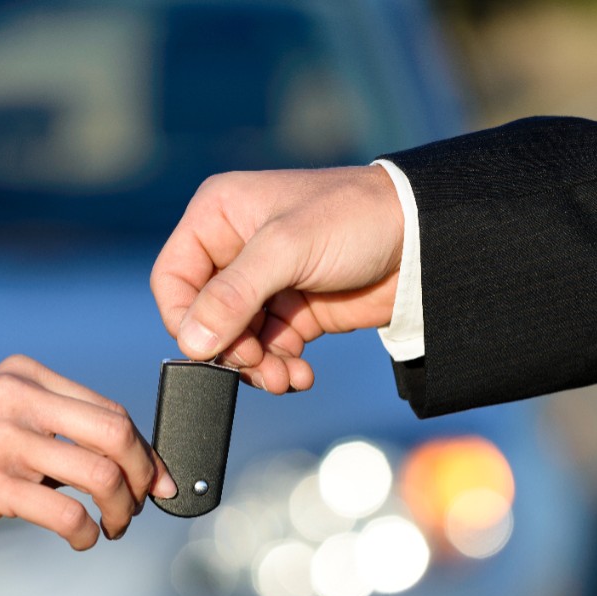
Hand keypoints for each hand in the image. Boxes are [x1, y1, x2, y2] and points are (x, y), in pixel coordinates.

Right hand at [0, 355, 174, 559]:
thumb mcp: (9, 428)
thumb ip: (63, 432)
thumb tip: (141, 464)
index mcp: (22, 376)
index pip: (110, 409)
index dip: (145, 450)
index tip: (159, 480)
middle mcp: (13, 397)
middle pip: (116, 432)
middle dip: (142, 476)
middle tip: (138, 506)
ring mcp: (0, 438)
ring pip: (101, 474)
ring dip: (119, 510)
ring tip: (111, 526)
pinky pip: (67, 513)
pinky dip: (86, 533)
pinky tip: (81, 539)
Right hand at [151, 165, 404, 393]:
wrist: (422, 239)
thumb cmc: (354, 219)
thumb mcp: (287, 249)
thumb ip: (234, 295)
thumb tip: (192, 342)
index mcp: (219, 215)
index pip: (174, 278)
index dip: (184, 319)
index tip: (208, 348)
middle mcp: (235, 248)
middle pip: (205, 317)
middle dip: (230, 349)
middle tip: (258, 364)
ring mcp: (266, 283)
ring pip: (237, 340)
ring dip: (257, 366)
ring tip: (284, 378)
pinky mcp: (294, 312)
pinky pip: (270, 351)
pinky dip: (281, 369)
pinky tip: (301, 376)